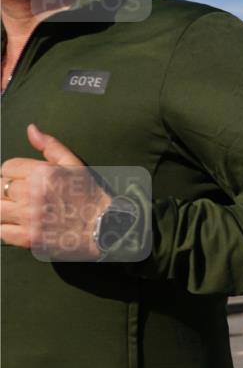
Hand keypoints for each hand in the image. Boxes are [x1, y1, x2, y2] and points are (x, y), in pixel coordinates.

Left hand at [1, 124, 109, 259]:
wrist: (105, 228)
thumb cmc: (92, 197)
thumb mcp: (75, 165)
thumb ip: (50, 146)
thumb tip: (31, 129)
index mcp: (43, 172)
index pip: (7, 167)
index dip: (14, 174)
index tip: (24, 182)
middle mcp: (33, 193)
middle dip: (9, 191)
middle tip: (24, 198)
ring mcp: (30, 216)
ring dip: (5, 209)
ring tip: (19, 211)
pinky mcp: (30, 238)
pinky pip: (2, 232)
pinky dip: (7, 229)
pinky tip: (20, 226)